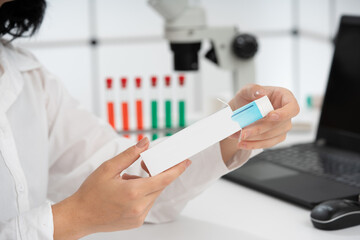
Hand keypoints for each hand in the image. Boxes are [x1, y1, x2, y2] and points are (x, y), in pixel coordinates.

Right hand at [52, 137, 190, 239]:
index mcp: (133, 193)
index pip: (163, 179)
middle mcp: (139, 207)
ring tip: (125, 182)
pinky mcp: (137, 222)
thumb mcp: (108, 169)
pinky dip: (142, 195)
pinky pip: (147, 204)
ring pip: (153, 195)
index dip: (177, 169)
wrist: (79, 216)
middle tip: (142, 166)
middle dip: (154, 174)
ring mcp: (138, 217)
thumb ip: (129, 155)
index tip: (186, 162)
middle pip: (159, 186)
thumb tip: (145, 143)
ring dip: (146, 185)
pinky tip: (126, 193)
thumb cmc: (90, 193)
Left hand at [228, 84, 299, 148]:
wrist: (240, 111)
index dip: (284, 113)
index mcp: (284, 98)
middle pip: (280, 125)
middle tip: (244, 132)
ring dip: (255, 138)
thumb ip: (253, 89)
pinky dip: (254, 144)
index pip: (293, 108)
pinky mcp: (275, 137)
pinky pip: (267, 144)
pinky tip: (243, 144)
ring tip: (239, 137)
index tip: (270, 116)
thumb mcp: (247, 90)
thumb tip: (260, 93)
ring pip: (272, 136)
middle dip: (260, 129)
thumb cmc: (247, 98)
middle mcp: (286, 113)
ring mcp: (282, 126)